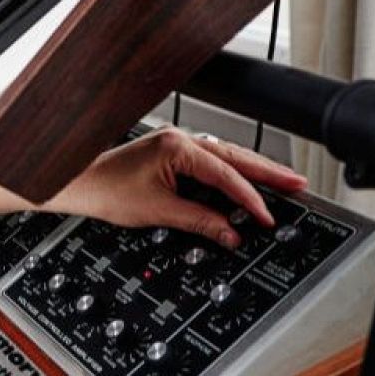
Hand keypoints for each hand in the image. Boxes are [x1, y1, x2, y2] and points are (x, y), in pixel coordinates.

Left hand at [49, 128, 306, 246]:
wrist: (76, 183)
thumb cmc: (106, 191)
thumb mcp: (158, 212)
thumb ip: (199, 222)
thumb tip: (230, 235)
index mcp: (177, 147)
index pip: (226, 174)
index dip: (249, 198)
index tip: (266, 216)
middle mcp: (180, 140)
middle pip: (235, 157)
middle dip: (268, 172)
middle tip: (298, 184)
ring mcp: (176, 146)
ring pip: (226, 158)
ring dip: (253, 172)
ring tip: (283, 183)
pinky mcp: (172, 156)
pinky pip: (211, 164)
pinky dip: (231, 175)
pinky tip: (247, 184)